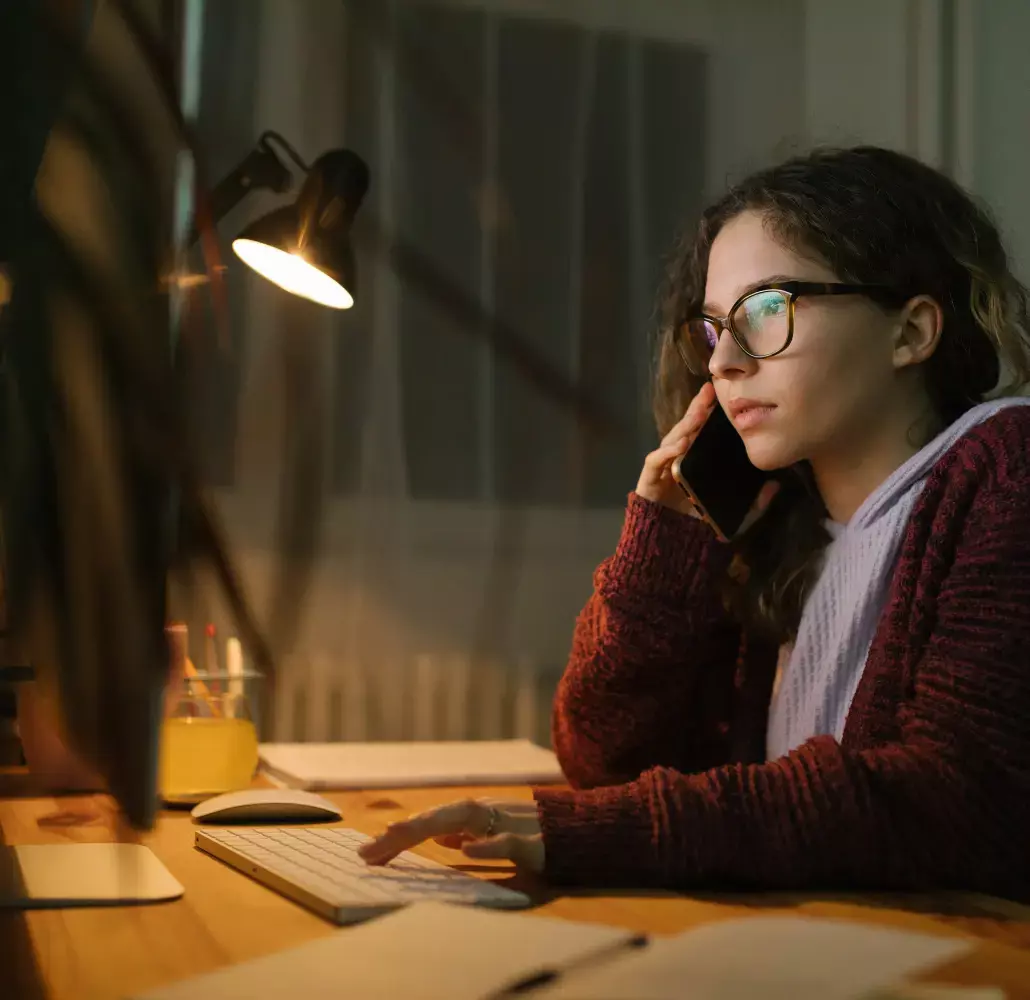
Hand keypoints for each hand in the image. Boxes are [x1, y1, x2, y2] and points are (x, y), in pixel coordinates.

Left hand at [358, 797, 544, 872]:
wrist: (586, 831)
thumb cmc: (540, 834)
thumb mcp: (499, 835)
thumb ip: (472, 835)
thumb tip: (442, 839)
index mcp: (478, 815)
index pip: (432, 823)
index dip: (400, 836)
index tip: (369, 854)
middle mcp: (489, 813)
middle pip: (438, 817)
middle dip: (401, 834)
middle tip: (367, 854)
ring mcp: (511, 822)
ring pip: (463, 818)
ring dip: (427, 828)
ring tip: (396, 838)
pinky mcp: (535, 841)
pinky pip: (508, 840)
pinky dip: (487, 844)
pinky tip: (464, 850)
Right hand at [635, 382, 780, 534]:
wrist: (671, 553)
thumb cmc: (699, 532)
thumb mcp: (735, 517)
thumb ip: (755, 504)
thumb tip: (776, 485)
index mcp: (696, 465)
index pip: (704, 435)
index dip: (711, 415)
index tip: (726, 398)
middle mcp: (678, 463)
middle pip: (687, 430)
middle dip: (698, 410)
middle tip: (710, 391)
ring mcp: (662, 470)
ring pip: (672, 440)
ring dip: (684, 426)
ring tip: (698, 414)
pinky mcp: (648, 481)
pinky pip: (655, 461)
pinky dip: (666, 452)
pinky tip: (679, 445)